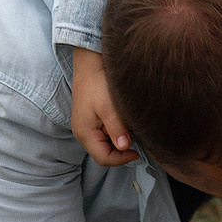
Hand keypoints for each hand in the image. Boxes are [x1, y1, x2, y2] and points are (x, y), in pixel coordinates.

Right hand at [71, 47, 136, 165]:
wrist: (90, 62)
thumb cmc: (97, 82)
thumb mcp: (108, 106)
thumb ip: (116, 128)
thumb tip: (125, 147)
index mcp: (85, 133)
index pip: (103, 158)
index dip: (121, 159)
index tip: (138, 152)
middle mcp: (83, 132)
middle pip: (105, 152)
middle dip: (121, 148)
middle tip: (134, 135)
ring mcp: (87, 125)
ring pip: (106, 142)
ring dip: (119, 137)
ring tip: (128, 123)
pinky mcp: (92, 118)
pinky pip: (105, 131)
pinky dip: (116, 129)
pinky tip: (123, 117)